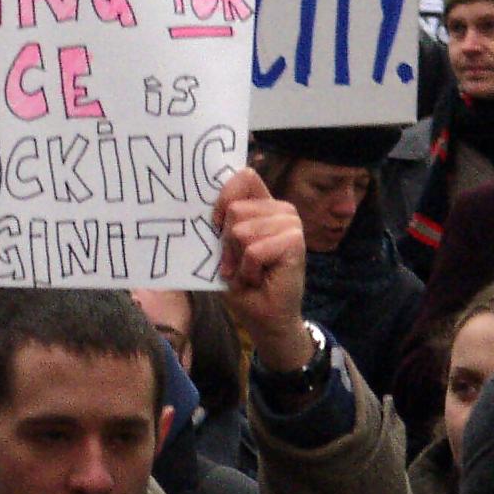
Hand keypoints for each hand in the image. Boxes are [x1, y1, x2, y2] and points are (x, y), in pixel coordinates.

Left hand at [211, 167, 311, 370]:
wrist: (265, 316)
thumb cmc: (243, 281)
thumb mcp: (223, 247)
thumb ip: (220, 222)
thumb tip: (198, 198)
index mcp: (263, 206)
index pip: (244, 177)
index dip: (224, 196)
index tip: (215, 224)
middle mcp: (280, 210)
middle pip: (235, 208)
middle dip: (227, 243)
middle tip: (237, 263)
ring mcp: (291, 224)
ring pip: (241, 231)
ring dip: (238, 259)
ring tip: (249, 271)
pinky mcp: (295, 241)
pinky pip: (253, 250)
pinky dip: (249, 269)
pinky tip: (258, 278)